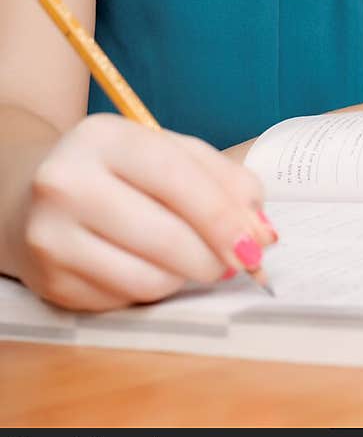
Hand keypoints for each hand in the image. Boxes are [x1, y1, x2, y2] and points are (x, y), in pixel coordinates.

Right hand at [9, 114, 276, 311]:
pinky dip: (152, 290)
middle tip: (238, 264)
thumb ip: (219, 178)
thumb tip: (262, 228)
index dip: (222, 215)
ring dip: (186, 278)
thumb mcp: (163, 151)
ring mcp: (51, 235)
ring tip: (193, 261)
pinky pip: (124, 300)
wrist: (26, 194)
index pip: (175, 177)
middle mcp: (66, 183)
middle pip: (164, 236)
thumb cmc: (113, 170)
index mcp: (101, 137)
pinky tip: (149, 267)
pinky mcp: (49, 281)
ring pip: (147, 277)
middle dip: (213, 257)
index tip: (257, 244)